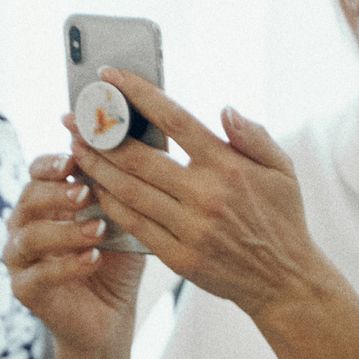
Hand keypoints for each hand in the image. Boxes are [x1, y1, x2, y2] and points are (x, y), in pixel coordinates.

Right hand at [3, 149, 145, 356]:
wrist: (111, 315)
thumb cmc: (117, 260)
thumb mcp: (126, 219)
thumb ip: (124, 187)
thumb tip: (140, 140)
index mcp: (46, 201)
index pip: (37, 171)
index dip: (53, 163)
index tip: (76, 160)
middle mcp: (25, 225)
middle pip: (28, 198)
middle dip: (57, 194)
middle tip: (86, 195)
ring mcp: (20, 258)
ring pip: (29, 237)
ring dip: (65, 231)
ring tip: (98, 231)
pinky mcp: (24, 290)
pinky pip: (36, 275)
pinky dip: (66, 266)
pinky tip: (93, 260)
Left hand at [67, 67, 331, 323]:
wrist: (285, 281)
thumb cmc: (282, 219)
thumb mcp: (283, 170)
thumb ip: (253, 136)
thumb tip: (224, 109)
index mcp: (228, 167)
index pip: (175, 120)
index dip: (138, 94)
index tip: (110, 77)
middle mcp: (206, 196)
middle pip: (138, 157)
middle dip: (99, 133)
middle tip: (73, 117)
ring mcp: (190, 228)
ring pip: (129, 191)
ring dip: (96, 167)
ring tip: (75, 149)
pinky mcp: (179, 256)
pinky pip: (134, 225)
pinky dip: (110, 204)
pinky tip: (96, 189)